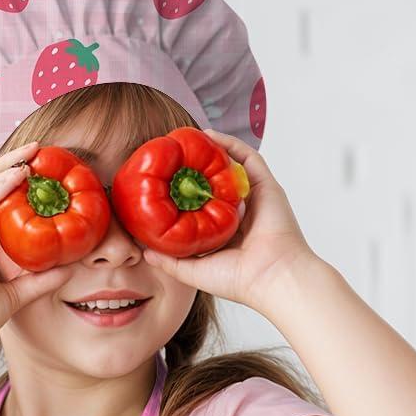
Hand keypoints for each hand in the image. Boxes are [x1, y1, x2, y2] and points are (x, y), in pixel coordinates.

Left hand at [141, 128, 317, 310]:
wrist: (271, 276)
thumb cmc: (236, 279)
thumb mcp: (192, 272)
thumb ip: (169, 261)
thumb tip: (145, 252)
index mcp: (225, 233)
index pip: (202, 207)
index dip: (184, 194)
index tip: (162, 184)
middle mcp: (240, 213)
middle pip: (215, 183)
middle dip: (195, 169)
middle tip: (172, 156)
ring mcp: (254, 198)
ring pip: (230, 167)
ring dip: (211, 151)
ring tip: (187, 139)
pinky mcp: (266, 186)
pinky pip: (248, 157)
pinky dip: (230, 145)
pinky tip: (209, 136)